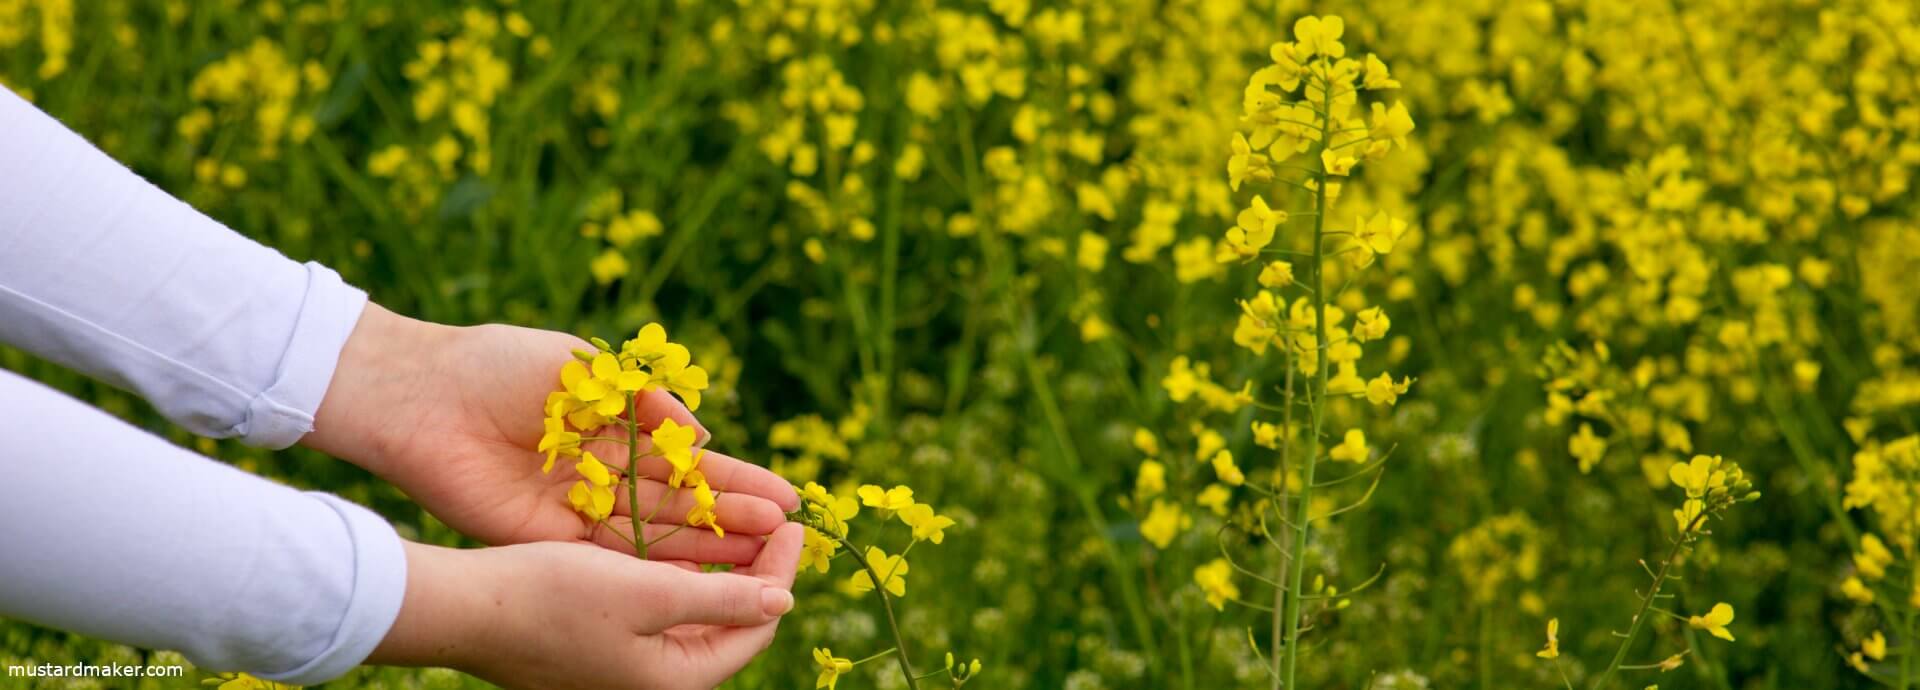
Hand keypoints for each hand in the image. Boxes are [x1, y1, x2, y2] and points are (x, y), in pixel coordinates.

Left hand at [306, 304, 800, 562]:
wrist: (421, 394)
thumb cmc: (496, 365)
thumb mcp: (585, 367)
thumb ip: (645, 401)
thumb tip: (702, 436)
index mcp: (610, 426)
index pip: (686, 459)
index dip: (735, 477)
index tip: (787, 494)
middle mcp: (600, 472)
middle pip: (679, 503)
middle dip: (733, 517)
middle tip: (787, 534)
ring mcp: (575, 507)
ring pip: (654, 534)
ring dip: (705, 546)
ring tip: (760, 554)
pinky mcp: (544, 537)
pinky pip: (608, 555)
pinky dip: (653, 566)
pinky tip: (700, 572)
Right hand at [370, 523, 804, 689]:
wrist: (465, 609)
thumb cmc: (555, 597)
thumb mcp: (649, 592)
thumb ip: (723, 600)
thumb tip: (785, 602)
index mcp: (675, 679)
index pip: (757, 626)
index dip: (781, 572)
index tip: (795, 523)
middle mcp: (655, 681)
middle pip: (730, 622)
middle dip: (757, 569)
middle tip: (775, 518)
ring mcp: (625, 666)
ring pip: (694, 612)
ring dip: (721, 567)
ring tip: (740, 520)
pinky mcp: (600, 646)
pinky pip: (659, 609)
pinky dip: (680, 575)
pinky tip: (684, 539)